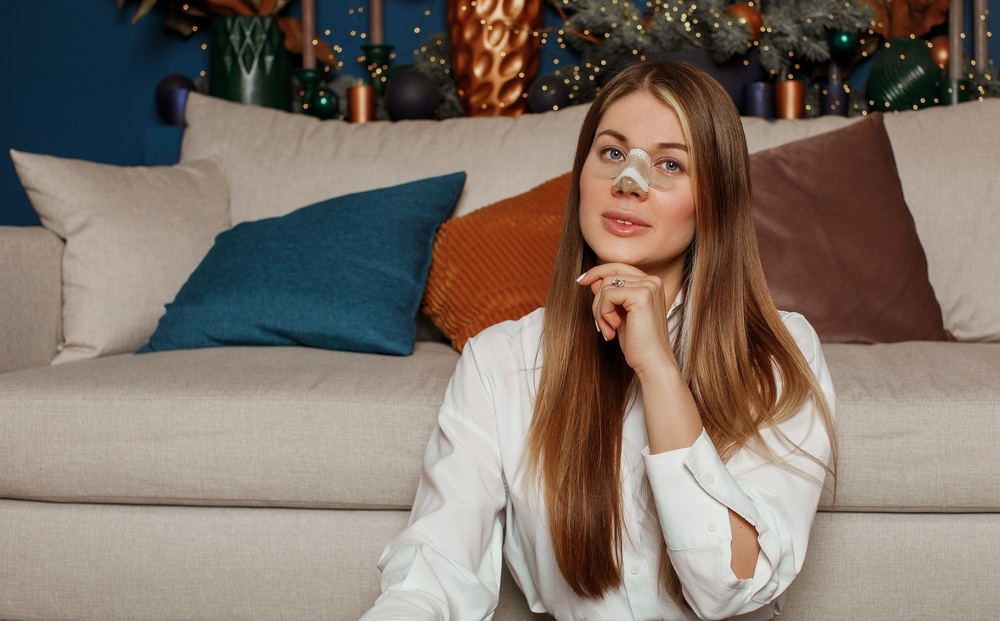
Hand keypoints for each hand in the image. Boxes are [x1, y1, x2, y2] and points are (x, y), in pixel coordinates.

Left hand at [577, 264, 678, 378]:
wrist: (652, 362)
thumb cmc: (637, 343)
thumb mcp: (619, 315)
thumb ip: (610, 296)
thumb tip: (593, 280)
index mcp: (651, 283)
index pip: (618, 267)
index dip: (598, 272)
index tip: (581, 281)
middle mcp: (652, 281)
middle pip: (608, 277)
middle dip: (598, 302)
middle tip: (603, 325)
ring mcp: (648, 286)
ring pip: (605, 286)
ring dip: (600, 311)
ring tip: (609, 330)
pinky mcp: (641, 296)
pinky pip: (607, 295)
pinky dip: (603, 313)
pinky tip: (613, 329)